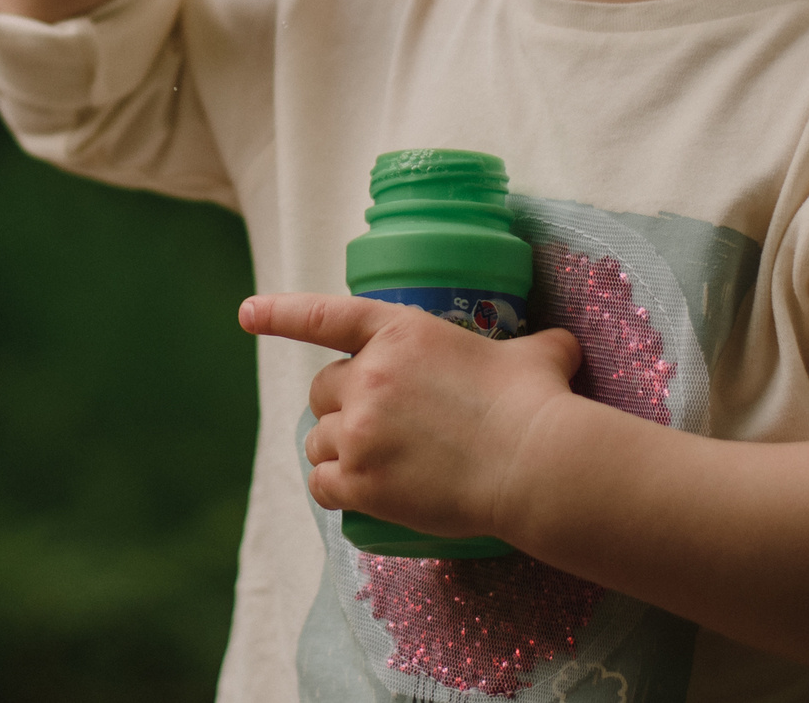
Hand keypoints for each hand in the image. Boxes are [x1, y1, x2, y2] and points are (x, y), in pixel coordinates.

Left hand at [240, 293, 583, 542]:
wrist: (534, 461)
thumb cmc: (537, 404)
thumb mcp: (536, 354)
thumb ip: (536, 344)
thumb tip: (562, 347)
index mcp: (399, 331)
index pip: (325, 317)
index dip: (280, 314)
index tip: (246, 314)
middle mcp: (368, 375)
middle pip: (322, 389)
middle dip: (341, 405)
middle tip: (378, 425)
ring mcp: (359, 429)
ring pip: (317, 439)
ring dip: (336, 449)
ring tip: (373, 463)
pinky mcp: (360, 480)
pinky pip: (321, 484)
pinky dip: (332, 488)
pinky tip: (353, 494)